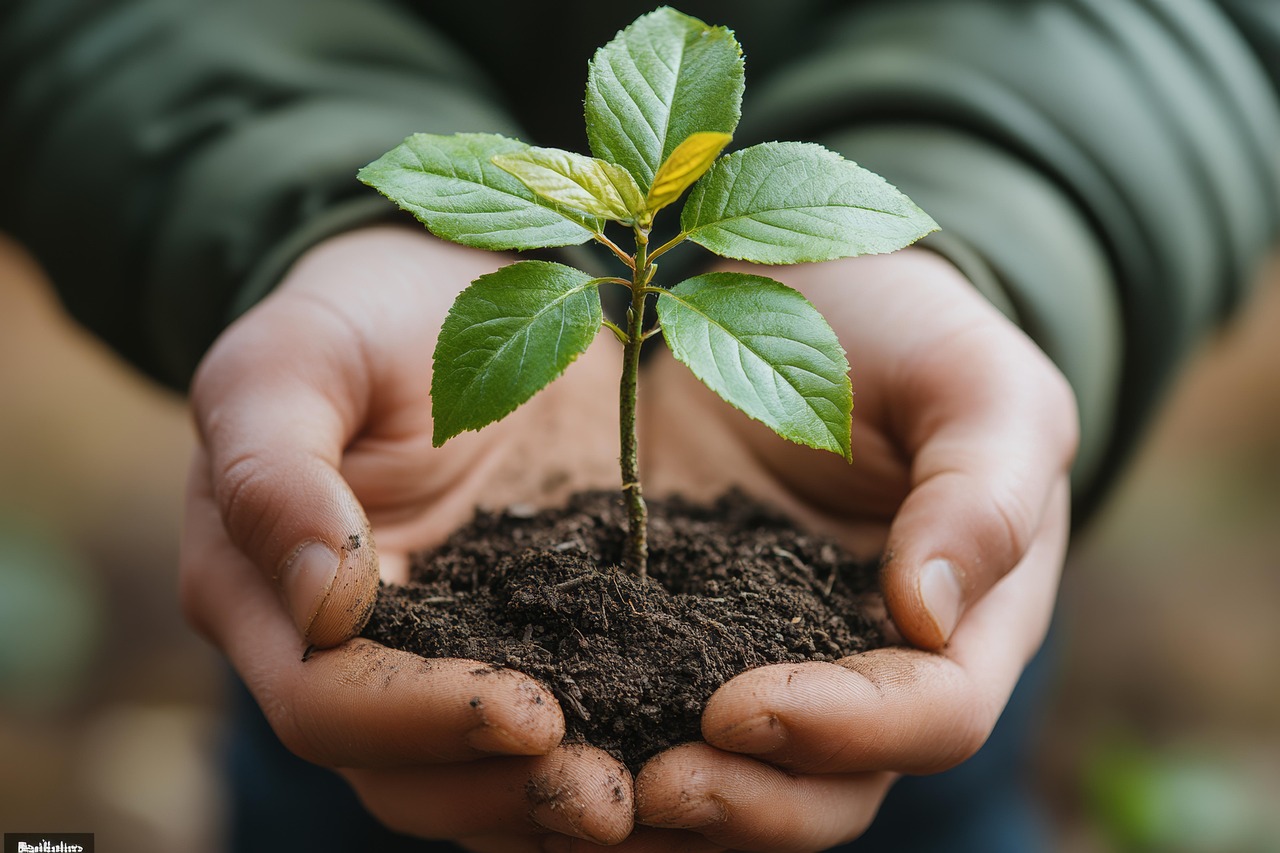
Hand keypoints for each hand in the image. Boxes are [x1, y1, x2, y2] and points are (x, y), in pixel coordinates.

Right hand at [180, 226, 633, 847]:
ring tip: (653, 797)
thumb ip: (274, 469)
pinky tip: (680, 755)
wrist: (448, 292)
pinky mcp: (532, 634)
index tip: (530, 712)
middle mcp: (349, 652)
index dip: (420, 721)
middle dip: (502, 789)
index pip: (326, 703)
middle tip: (612, 797)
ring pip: (478, 772)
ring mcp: (446, 650)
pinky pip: (558, 719)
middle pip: (403, 771)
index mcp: (267, 597)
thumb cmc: (356, 317)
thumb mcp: (292, 359)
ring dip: (556, 798)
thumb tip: (325, 607)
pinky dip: (608, 747)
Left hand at [621, 249, 1077, 850]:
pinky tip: (537, 739)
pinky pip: (652, 711)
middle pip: (831, 787)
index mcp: (964, 622)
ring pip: (740, 778)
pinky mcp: (679, 631)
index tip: (742, 706)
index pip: (932, 716)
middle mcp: (867, 667)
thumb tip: (930, 616)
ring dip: (670, 807)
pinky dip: (607, 743)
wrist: (808, 298)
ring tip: (580, 786)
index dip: (850, 731)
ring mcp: (768, 657)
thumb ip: (982, 491)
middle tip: (653, 785)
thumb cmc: (911, 334)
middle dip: (749, 801)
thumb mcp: (976, 382)